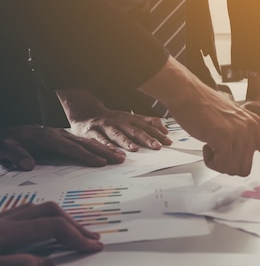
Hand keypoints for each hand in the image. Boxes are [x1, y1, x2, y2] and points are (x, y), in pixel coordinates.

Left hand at [0, 125, 124, 169]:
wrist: (8, 131)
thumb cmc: (8, 141)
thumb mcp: (6, 148)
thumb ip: (16, 155)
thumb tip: (28, 165)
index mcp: (47, 139)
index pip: (71, 149)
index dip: (87, 156)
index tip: (102, 163)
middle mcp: (58, 135)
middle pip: (85, 144)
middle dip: (104, 152)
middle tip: (120, 159)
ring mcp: (63, 135)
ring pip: (87, 142)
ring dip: (105, 149)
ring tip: (120, 155)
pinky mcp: (64, 137)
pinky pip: (84, 142)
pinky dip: (98, 146)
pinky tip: (107, 150)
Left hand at [0, 202, 102, 265]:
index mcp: (5, 232)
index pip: (54, 226)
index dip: (77, 236)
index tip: (93, 248)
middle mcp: (3, 221)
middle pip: (49, 211)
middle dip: (74, 225)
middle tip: (91, 239)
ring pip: (35, 209)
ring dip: (58, 219)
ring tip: (72, 231)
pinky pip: (20, 214)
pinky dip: (39, 219)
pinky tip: (39, 229)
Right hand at [57, 88, 171, 150]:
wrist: (86, 112)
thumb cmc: (113, 119)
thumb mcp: (131, 117)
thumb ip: (148, 122)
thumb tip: (165, 130)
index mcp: (130, 119)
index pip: (147, 127)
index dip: (158, 134)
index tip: (168, 142)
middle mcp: (119, 122)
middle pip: (135, 131)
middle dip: (146, 139)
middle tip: (157, 146)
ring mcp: (106, 127)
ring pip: (118, 135)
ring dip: (126, 142)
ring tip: (135, 149)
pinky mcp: (93, 133)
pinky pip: (100, 140)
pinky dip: (107, 146)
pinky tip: (112, 152)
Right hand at [140, 58, 259, 186]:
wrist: (189, 94)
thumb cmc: (206, 111)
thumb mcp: (233, 125)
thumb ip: (241, 141)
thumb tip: (240, 163)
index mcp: (257, 128)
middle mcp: (252, 131)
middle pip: (244, 169)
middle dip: (227, 165)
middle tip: (217, 148)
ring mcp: (240, 134)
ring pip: (231, 169)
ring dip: (217, 162)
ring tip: (211, 142)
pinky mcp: (226, 137)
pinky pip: (220, 164)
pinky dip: (210, 159)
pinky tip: (207, 142)